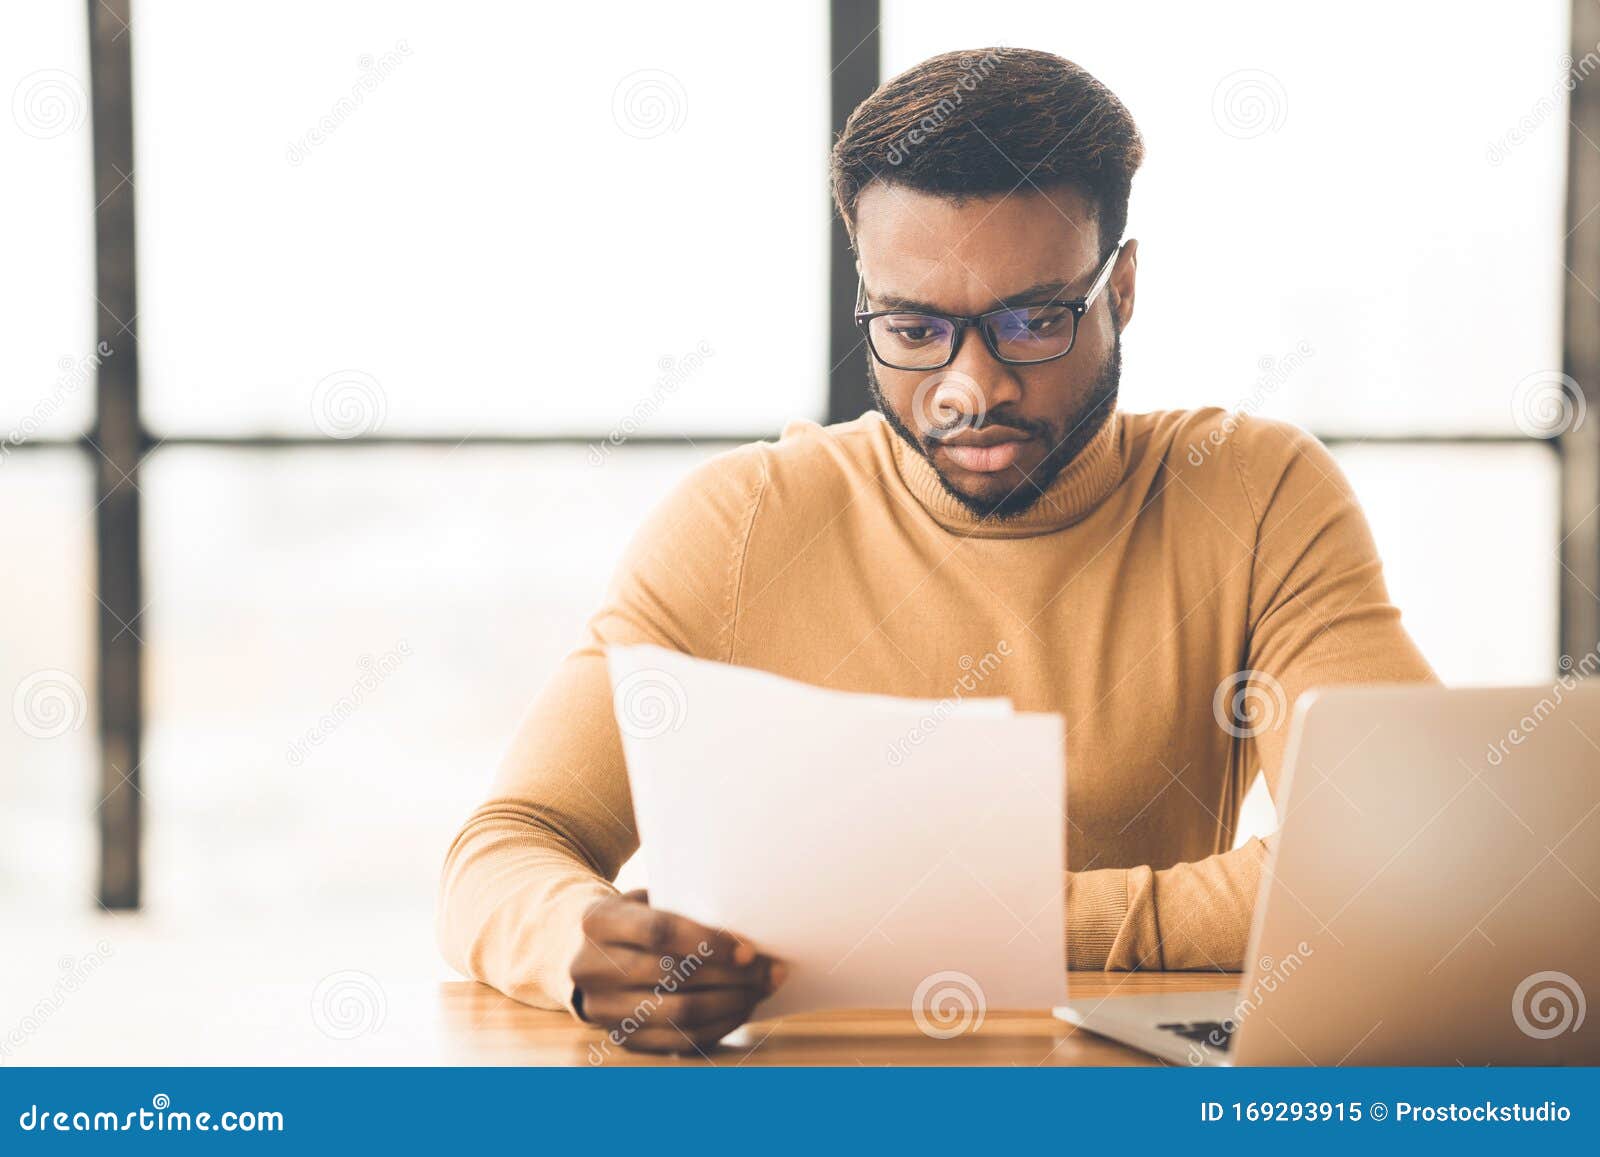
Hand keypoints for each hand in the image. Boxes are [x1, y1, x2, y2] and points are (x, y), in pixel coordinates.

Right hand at [573, 889, 786, 1053]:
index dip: (709, 942)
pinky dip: (718, 1027)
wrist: (584, 954)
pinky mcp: (622, 1038)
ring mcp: (603, 1009)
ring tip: (760, 989)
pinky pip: (679, 1041)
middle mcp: (592, 968)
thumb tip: (746, 932)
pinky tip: (741, 1010)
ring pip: (680, 1014)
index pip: (659, 933)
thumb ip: (683, 907)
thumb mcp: (645, 899)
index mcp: (598, 922)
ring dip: (731, 1004)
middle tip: (769, 970)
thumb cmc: (634, 919)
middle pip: (674, 977)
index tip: (749, 949)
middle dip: (732, 976)